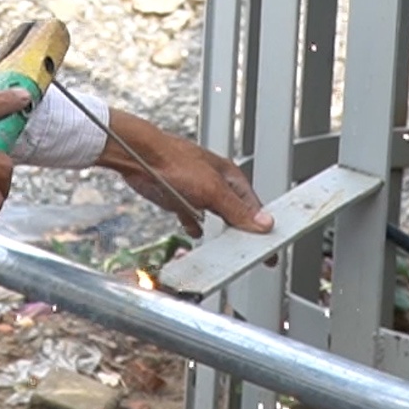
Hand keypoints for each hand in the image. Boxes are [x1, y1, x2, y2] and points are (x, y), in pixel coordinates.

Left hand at [95, 111, 271, 238]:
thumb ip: (237, 208)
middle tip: (249, 251)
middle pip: (236, 212)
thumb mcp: (212, 189)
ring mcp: (196, 191)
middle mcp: (215, 183)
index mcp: (230, 177)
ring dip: (221, 229)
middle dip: (243, 230)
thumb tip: (263, 222)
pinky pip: (191, 215)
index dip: (262, 226)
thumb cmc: (173, 160)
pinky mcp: (178, 198)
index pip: (254, 206)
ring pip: (215, 215)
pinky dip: (195, 225)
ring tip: (227, 248)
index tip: (270, 245)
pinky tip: (195, 232)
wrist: (138, 156)